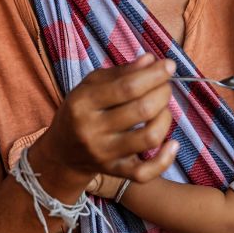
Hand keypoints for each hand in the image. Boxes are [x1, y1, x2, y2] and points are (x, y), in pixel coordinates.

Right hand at [30, 54, 178, 196]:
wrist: (61, 153)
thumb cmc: (81, 110)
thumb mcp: (91, 85)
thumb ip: (121, 71)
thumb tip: (150, 60)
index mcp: (84, 102)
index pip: (127, 87)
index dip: (154, 75)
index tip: (169, 66)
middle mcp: (92, 129)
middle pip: (142, 110)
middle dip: (163, 93)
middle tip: (165, 86)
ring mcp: (104, 153)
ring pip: (149, 137)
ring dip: (166, 118)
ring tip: (163, 109)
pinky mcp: (114, 171)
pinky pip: (145, 172)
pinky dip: (165, 160)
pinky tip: (172, 144)